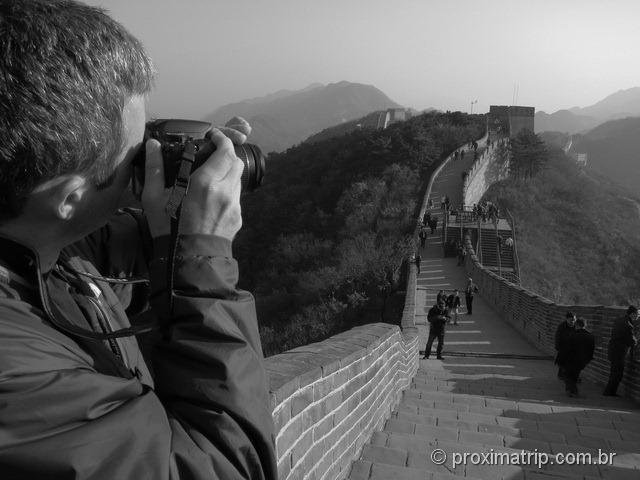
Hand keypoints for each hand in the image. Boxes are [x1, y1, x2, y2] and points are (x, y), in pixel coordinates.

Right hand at [141, 117, 249, 239]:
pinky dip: (228, 190)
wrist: (188, 259)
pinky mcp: (238, 217)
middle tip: (213, 152)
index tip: (214, 136)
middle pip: (236, 162)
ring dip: (228, 172)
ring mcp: (234, 205)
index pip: (225, 151)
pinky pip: (236, 196)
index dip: (222, 139)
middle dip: (227, 153)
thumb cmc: (168, 228)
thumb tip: (151, 144)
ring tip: (212, 175)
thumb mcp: (154, 197)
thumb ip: (154, 168)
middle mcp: (225, 191)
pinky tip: (213, 197)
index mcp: (206, 182)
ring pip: (238, 179)